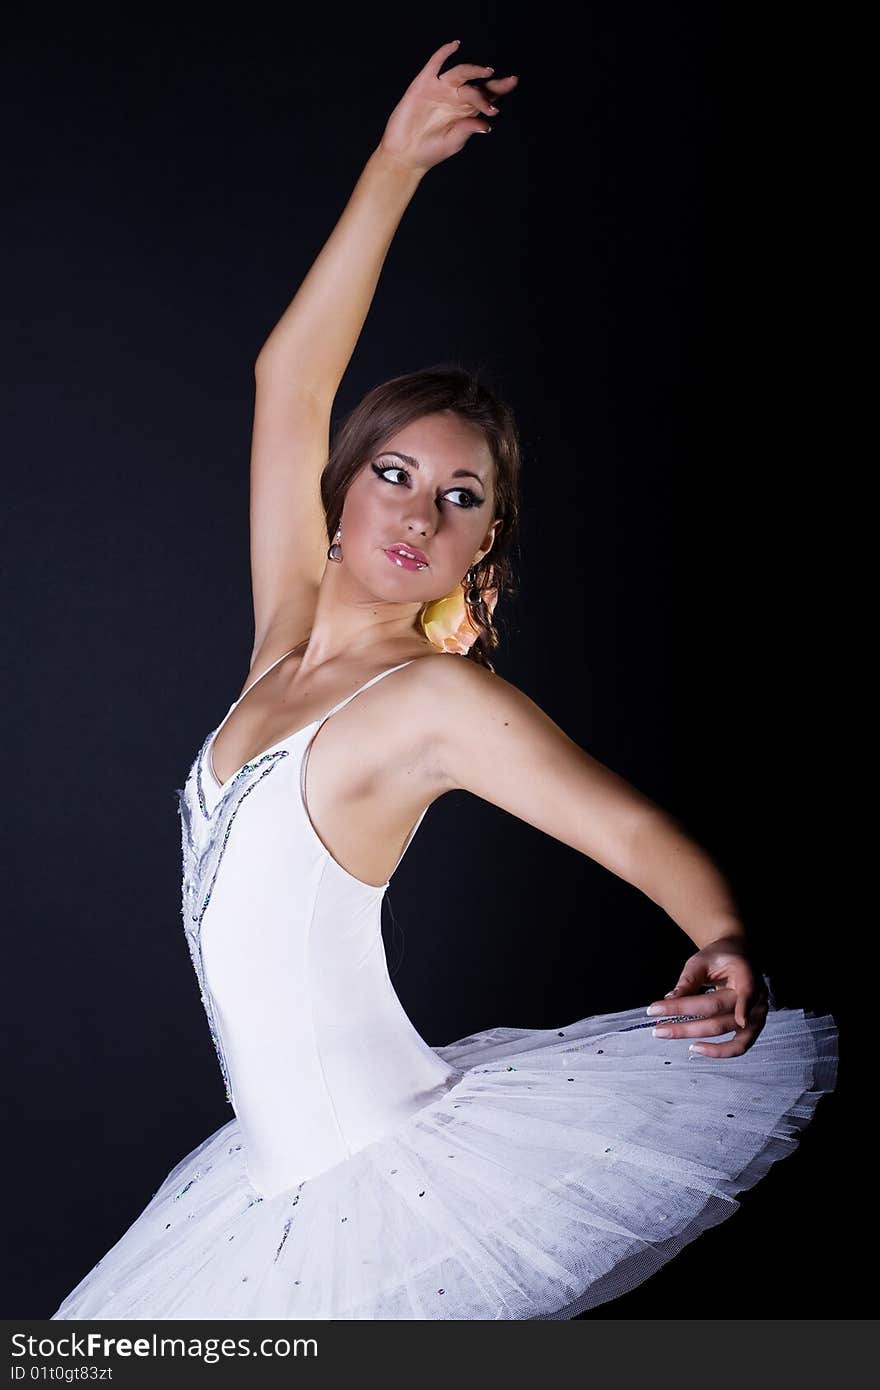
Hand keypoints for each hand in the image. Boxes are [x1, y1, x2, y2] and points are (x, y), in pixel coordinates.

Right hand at [377, 39, 518, 175]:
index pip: (487, 96)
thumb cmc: (430, 151)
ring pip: (461, 72)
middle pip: (477, 83)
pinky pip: (435, 64)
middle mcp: (455, 97)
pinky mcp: (424, 84)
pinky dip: (444, 53)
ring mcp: (440, 89)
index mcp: (466, 111)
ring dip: (474, 69)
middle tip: (504, 83)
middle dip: (491, 83)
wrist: (405, 154)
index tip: (513, 81)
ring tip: (487, 71)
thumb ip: (468, 129)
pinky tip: (455, 45)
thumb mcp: (453, 142)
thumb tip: (486, 124)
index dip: (500, 88)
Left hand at [646, 934, 769, 1057]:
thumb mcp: (701, 961)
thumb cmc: (719, 958)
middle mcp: (757, 997)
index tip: (739, 1020)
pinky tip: (695, 1047)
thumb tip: (670, 1000)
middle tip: (657, 1024)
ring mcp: (757, 1015)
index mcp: (747, 974)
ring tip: (666, 1033)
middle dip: (684, 1019)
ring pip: (725, 1031)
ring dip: (693, 1035)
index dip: (744, 1006)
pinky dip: (718, 1051)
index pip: (747, 991)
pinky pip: (738, 1047)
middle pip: (719, 1011)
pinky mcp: (751, 1028)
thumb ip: (688, 981)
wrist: (736, 957)